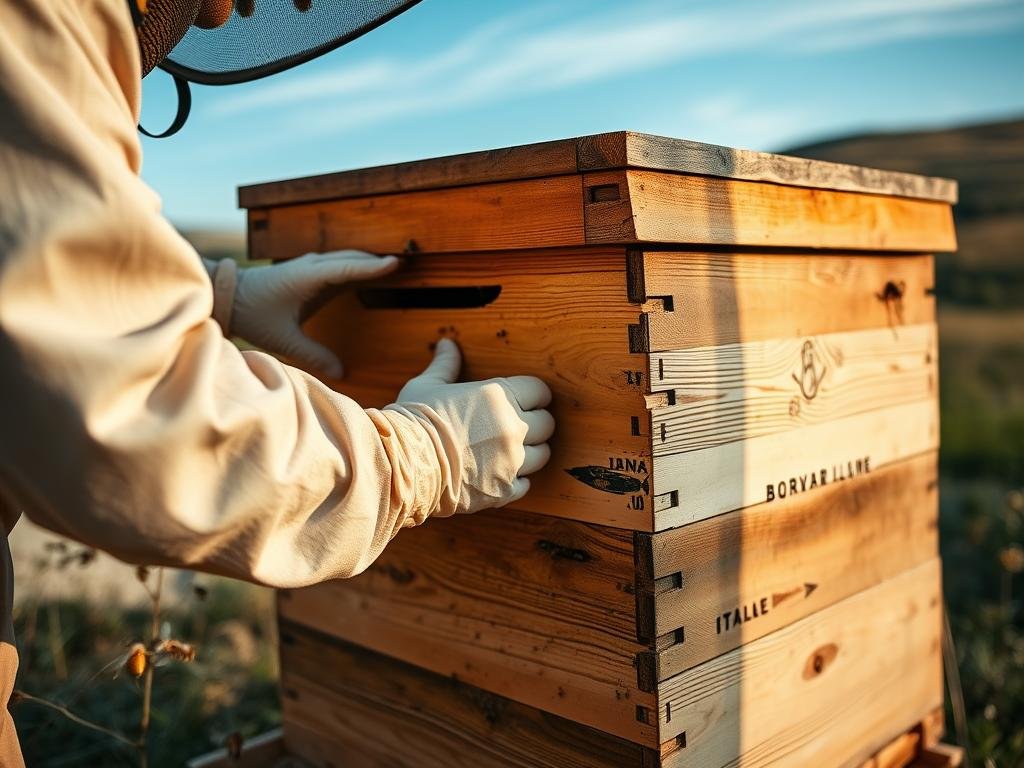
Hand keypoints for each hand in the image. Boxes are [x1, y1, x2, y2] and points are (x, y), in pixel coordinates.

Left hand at [231, 251, 397, 377]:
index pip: (348, 268)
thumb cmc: (254, 315)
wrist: (229, 296)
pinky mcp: (308, 270)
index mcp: (308, 277)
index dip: (373, 267)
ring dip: (368, 260)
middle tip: (406, 263)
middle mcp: (311, 266)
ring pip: (346, 257)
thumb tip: (342, 374)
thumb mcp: (283, 340)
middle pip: (352, 258)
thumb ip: (314, 356)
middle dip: (378, 260)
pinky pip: (339, 263)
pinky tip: (368, 271)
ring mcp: (309, 265)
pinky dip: (356, 265)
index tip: (397, 263)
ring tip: (394, 265)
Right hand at [390, 339, 554, 513]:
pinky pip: (526, 484)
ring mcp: (512, 461)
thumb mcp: (426, 386)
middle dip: (536, 423)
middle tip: (517, 426)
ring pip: (542, 454)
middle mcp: (512, 427)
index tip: (526, 400)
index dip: (534, 395)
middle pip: (547, 423)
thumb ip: (446, 365)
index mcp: (498, 396)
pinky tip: (499, 473)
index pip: (540, 391)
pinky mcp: (504, 490)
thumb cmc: (412, 421)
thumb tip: (447, 343)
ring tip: (510, 451)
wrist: (402, 466)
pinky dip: (517, 480)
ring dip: (531, 451)